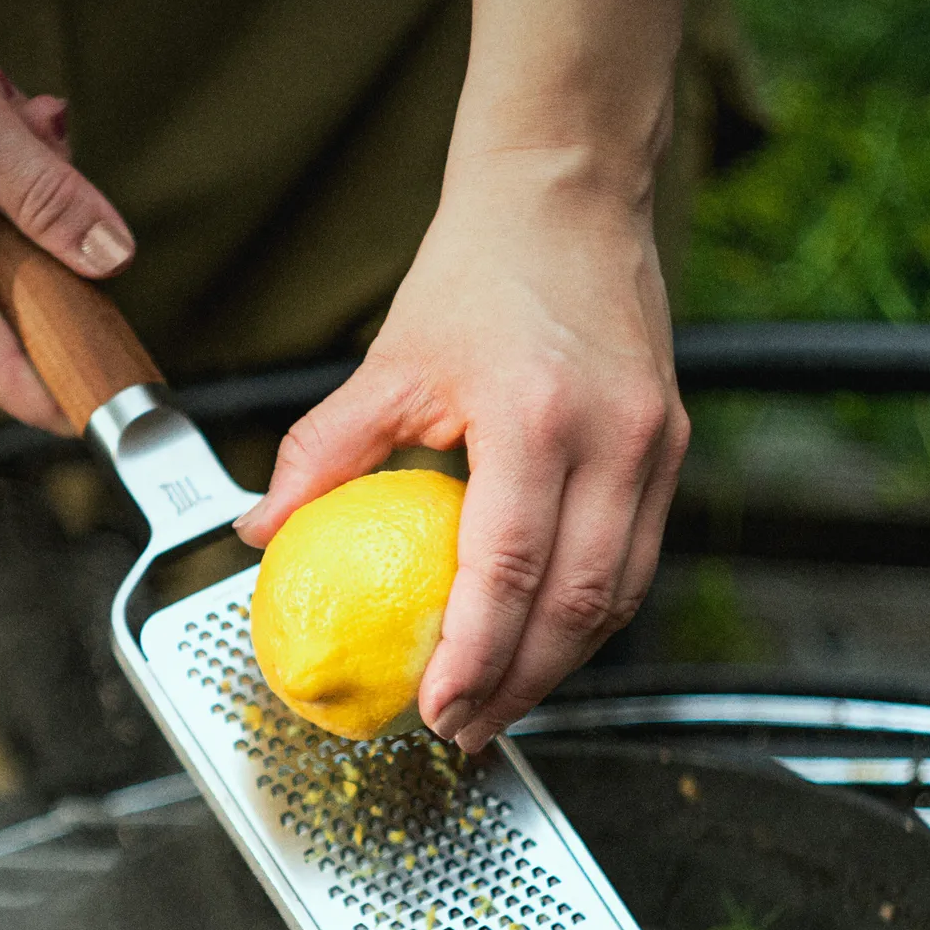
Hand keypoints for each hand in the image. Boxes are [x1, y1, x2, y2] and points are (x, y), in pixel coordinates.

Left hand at [234, 151, 688, 754]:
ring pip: (619, 595)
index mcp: (538, 417)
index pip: (510, 567)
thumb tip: (257, 533)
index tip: (438, 712)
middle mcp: (616, 438)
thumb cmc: (477, 272)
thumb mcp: (388, 361)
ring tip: (502, 704)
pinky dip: (590, 615)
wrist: (568, 196)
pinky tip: (544, 640)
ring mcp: (658, 445)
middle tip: (466, 733)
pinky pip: (636, 559)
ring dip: (561, 664)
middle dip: (521, 686)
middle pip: (577, 604)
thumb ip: (322, 453)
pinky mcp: (673, 447)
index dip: (477, 656)